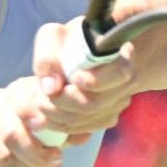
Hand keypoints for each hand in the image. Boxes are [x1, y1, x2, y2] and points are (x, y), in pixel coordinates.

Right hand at [0, 78, 64, 166]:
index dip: (38, 123)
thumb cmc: (35, 111)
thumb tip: (85, 134)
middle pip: (10, 136)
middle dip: (38, 157)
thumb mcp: (51, 107)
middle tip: (58, 163)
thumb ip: (69, 119)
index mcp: (15, 93)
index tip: (58, 143)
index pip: (22, 106)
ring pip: (4, 158)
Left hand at [31, 20, 135, 144]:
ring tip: (40, 105)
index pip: (120, 73)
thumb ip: (48, 59)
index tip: (73, 78)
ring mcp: (118, 101)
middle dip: (66, 103)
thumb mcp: (51, 38)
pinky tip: (47, 118)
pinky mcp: (107, 116)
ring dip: (61, 117)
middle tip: (41, 97)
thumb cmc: (64, 41)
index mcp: (121, 54)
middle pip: (100, 102)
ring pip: (92, 119)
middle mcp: (126, 81)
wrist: (72, 53)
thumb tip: (50, 89)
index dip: (97, 80)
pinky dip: (65, 126)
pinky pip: (88, 128)